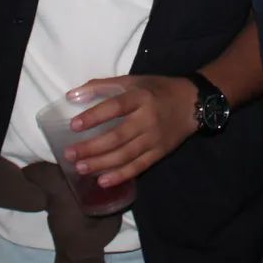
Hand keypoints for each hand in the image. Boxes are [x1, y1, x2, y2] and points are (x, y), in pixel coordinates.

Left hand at [59, 75, 200, 186]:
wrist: (193, 103)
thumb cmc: (157, 90)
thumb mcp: (133, 81)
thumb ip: (102, 86)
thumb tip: (71, 96)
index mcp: (140, 97)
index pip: (115, 107)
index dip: (94, 117)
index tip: (73, 126)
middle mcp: (147, 119)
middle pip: (117, 136)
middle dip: (91, 147)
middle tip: (69, 154)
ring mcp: (154, 138)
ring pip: (125, 155)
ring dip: (101, 164)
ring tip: (80, 168)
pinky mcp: (160, 153)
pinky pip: (138, 167)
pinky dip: (121, 175)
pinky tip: (103, 181)